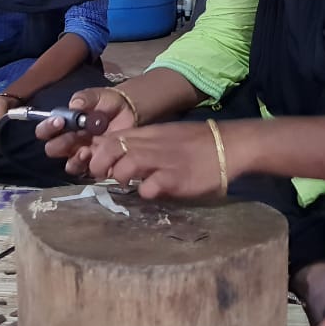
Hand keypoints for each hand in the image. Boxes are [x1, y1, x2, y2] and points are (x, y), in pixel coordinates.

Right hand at [36, 87, 137, 165]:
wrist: (130, 111)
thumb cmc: (108, 103)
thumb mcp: (97, 95)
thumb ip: (85, 98)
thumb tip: (74, 105)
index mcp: (64, 125)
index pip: (45, 131)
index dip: (47, 128)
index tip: (59, 121)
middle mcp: (69, 142)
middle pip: (53, 149)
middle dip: (60, 144)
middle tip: (74, 135)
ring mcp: (83, 154)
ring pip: (69, 165)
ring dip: (74, 159)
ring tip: (85, 150)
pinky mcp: (97, 163)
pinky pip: (89, 171)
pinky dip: (91, 166)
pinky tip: (96, 156)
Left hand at [82, 121, 228, 199]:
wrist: (229, 145)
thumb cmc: (197, 143)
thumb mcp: (166, 136)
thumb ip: (144, 144)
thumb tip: (120, 157)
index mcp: (149, 134)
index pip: (111, 137)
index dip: (97, 151)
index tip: (95, 163)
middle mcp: (152, 145)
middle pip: (112, 148)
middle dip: (99, 164)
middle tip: (101, 176)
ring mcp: (163, 161)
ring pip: (126, 164)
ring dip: (119, 176)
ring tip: (125, 184)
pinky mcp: (176, 178)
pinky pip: (150, 187)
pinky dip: (145, 191)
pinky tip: (152, 192)